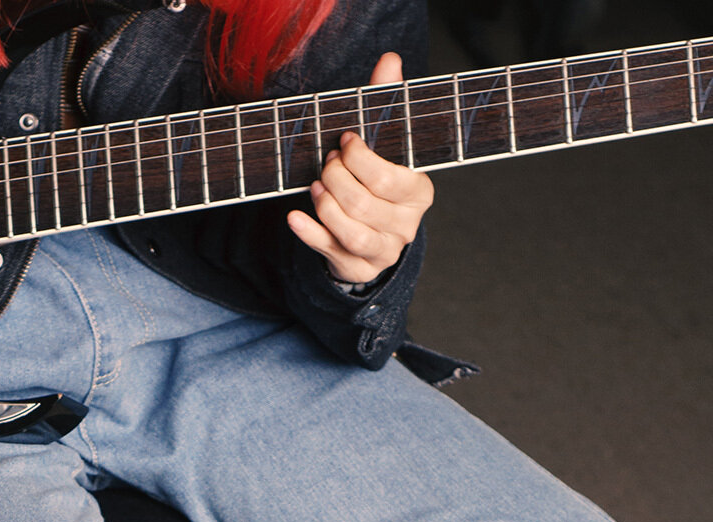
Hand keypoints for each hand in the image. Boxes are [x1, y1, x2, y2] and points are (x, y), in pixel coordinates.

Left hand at [286, 52, 433, 284]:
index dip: (359, 158)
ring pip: (352, 232)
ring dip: (326, 206)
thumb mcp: (383, 142)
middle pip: (365, 205)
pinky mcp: (360, 269)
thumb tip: (389, 60)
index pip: (387, 177)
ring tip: (314, 186)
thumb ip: (385, 102)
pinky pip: (332, 253)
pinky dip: (309, 234)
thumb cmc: (376, 180)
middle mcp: (406, 225)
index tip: (344, 142)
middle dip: (337, 180)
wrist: (373, 231)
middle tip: (325, 165)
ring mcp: (384, 251)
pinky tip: (294, 217)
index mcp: (418, 191)